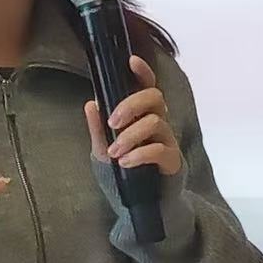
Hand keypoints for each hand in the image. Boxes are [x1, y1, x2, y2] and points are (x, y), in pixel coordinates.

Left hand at [84, 55, 182, 176]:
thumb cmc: (125, 167)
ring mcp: (168, 139)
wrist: (143, 202)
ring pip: (155, 123)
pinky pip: (160, 149)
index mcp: (143, 113)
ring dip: (131, 136)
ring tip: (115, 152)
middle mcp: (159, 120)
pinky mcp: (173, 160)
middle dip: (131, 105)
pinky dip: (140, 154)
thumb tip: (90, 104)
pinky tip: (125, 162)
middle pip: (154, 97)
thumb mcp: (104, 149)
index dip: (143, 71)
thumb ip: (98, 129)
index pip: (147, 85)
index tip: (131, 60)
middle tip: (112, 122)